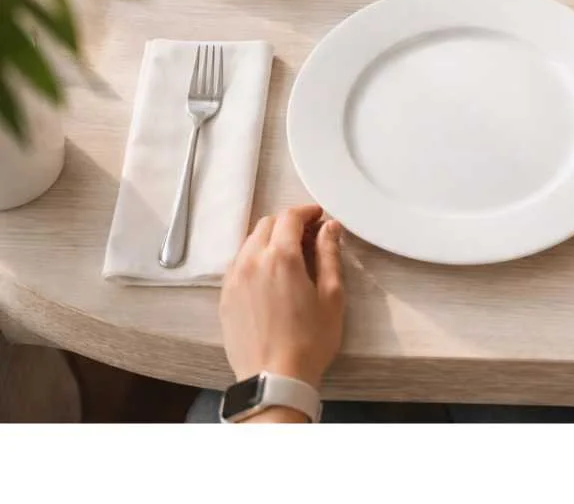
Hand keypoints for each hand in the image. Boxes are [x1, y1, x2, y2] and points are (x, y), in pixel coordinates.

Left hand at [220, 204, 345, 415]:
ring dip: (270, 240)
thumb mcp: (331, 296)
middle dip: (288, 223)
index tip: (320, 216)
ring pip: (250, 243)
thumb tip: (330, 228)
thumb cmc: (310, 340)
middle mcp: (251, 260)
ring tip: (290, 257)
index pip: (290, 217)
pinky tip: (270, 277)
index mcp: (281, 257)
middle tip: (309, 236)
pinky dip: (255, 259)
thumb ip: (330, 255)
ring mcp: (234, 278)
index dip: (307, 212)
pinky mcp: (225, 296)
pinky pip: (239, 264)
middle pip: (267, 224)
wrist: (274, 379)